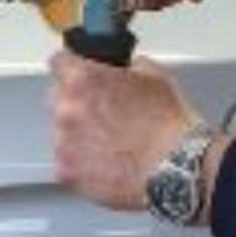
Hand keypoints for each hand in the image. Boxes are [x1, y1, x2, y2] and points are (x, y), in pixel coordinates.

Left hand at [48, 50, 200, 211]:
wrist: (177, 169)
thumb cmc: (169, 126)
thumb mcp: (154, 75)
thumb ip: (127, 67)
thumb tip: (123, 71)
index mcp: (83, 80)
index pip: (58, 63)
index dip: (71, 66)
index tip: (75, 73)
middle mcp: (67, 110)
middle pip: (58, 98)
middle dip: (77, 103)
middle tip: (104, 115)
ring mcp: (63, 144)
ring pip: (62, 133)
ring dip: (78, 135)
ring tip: (111, 145)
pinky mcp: (67, 173)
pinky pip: (67, 163)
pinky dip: (81, 164)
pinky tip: (106, 164)